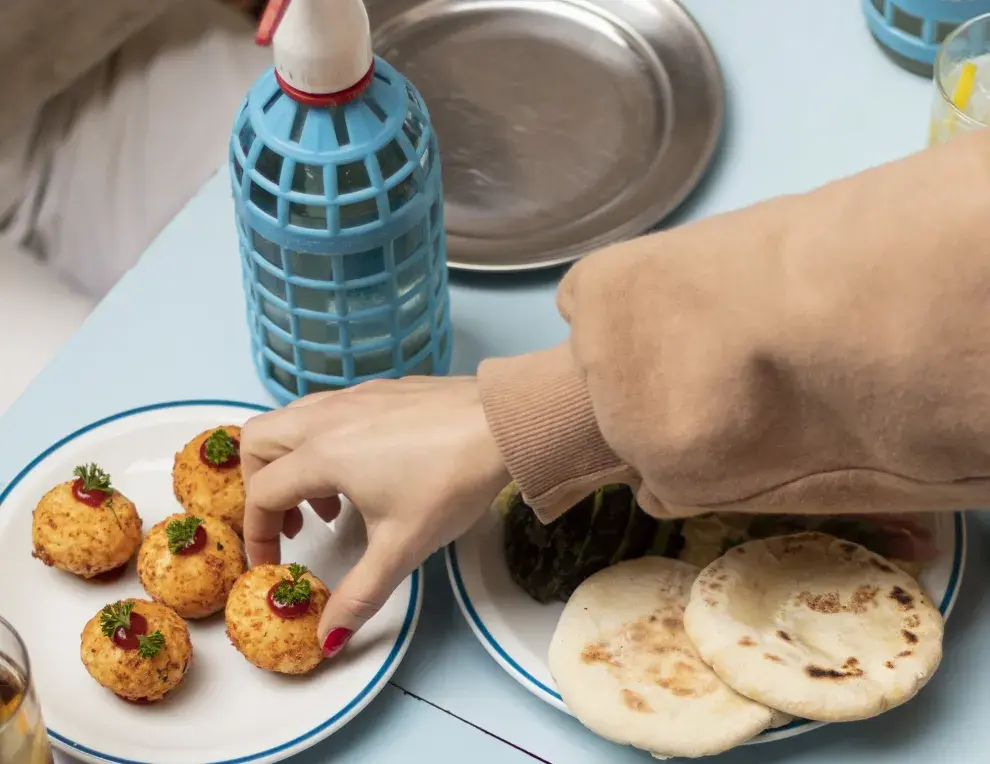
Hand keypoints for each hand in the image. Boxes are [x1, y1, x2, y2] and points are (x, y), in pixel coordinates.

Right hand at [240, 376, 509, 656]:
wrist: (504, 424)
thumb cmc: (451, 481)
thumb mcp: (403, 547)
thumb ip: (359, 594)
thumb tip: (327, 638)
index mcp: (323, 454)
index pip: (261, 493)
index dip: (257, 535)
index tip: (271, 565)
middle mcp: (328, 417)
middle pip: (258, 441)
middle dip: (259, 485)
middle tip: (291, 524)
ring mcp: (355, 396)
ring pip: (292, 419)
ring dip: (293, 462)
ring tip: (329, 503)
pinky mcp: (381, 389)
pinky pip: (329, 410)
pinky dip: (323, 441)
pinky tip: (365, 471)